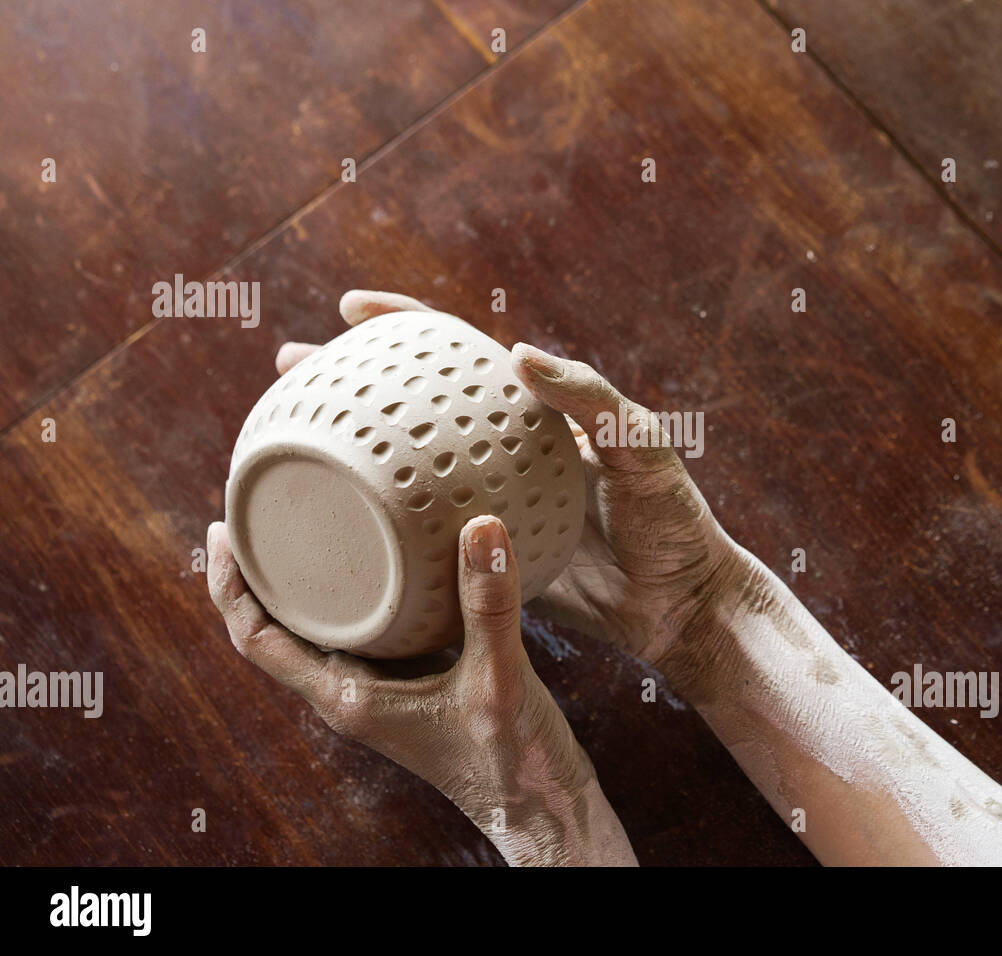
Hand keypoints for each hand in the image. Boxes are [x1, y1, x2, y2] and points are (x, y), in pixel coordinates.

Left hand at [206, 512, 635, 865]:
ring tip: (306, 521)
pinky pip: (368, 628)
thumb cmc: (509, 762)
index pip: (257, 641)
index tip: (222, 532)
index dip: (230, 588)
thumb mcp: (498, 681)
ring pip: (321, 629)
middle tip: (256, 508)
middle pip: (277, 629)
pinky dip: (360, 592)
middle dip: (259, 572)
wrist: (537, 806)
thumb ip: (488, 606)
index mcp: (347, 699)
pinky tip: (384, 557)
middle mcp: (352, 693)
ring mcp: (380, 689)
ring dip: (304, 583)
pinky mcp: (412, 682)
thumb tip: (482, 526)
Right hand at [286, 291, 749, 680]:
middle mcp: (503, 456)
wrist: (684, 608)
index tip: (349, 308)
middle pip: (415, 406)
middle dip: (353, 380)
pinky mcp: (485, 560)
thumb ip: (595, 403)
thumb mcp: (647, 454)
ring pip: (407, 472)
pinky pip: (422, 539)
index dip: (408, 326)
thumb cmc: (676, 523)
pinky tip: (336, 532)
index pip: (463, 355)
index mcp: (536, 418)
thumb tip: (519, 353)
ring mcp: (489, 507)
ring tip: (287, 444)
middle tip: (288, 367)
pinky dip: (380, 529)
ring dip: (352, 454)